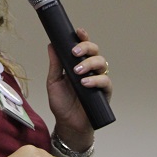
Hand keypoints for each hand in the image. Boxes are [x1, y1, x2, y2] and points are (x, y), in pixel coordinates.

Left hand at [47, 28, 111, 151]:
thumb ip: (55, 64)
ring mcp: (98, 80)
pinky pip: (105, 81)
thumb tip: (51, 45)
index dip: (83, 37)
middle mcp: (90, 69)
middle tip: (75, 52)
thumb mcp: (53, 82)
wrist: (68, 124)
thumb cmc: (61, 103)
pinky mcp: (105, 92)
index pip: (83, 47)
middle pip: (95, 51)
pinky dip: (96, 80)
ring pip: (102, 63)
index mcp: (77, 64)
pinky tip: (85, 83)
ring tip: (78, 71)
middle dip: (86, 47)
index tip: (78, 32)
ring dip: (90, 63)